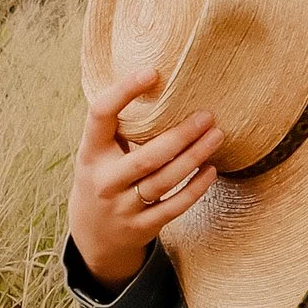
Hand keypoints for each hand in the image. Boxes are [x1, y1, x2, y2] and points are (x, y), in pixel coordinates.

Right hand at [69, 68, 219, 289]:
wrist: (93, 235)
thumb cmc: (104, 177)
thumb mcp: (98, 152)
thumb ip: (119, 126)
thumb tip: (157, 79)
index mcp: (91, 153)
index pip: (100, 115)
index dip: (123, 92)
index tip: (152, 72)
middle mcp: (104, 181)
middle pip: (147, 156)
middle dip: (181, 135)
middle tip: (207, 115)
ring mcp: (122, 207)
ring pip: (164, 180)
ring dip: (194, 157)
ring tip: (217, 135)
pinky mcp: (141, 227)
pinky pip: (174, 206)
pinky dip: (195, 188)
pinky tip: (211, 169)